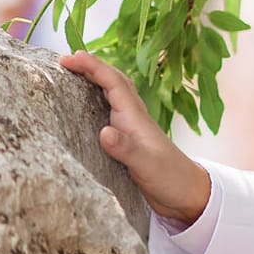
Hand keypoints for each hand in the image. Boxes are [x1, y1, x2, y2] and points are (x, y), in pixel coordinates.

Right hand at [58, 51, 210, 223]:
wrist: (188, 196)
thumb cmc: (172, 179)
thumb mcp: (147, 165)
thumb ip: (126, 149)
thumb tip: (104, 132)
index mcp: (136, 118)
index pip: (114, 83)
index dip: (93, 68)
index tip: (70, 57)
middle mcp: (133, 119)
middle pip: (113, 83)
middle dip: (91, 68)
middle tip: (65, 60)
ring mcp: (130, 130)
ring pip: (111, 97)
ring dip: (94, 82)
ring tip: (70, 75)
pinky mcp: (126, 143)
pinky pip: (107, 114)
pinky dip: (94, 104)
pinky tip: (82, 109)